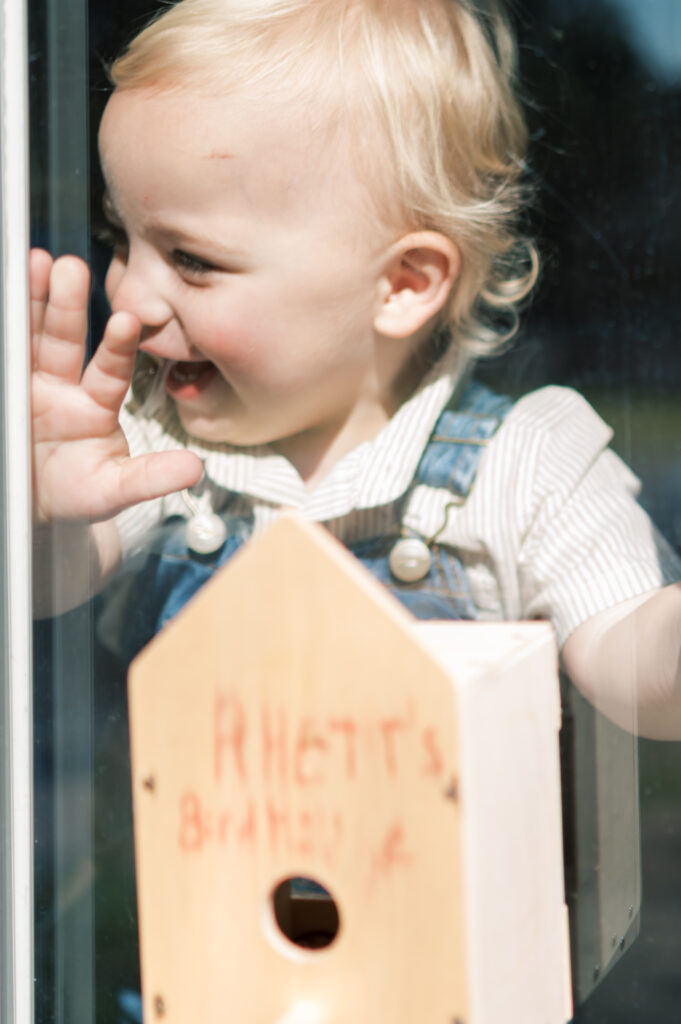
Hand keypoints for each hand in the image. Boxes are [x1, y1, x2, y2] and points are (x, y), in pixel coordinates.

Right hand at [30, 249, 202, 523]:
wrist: (30, 506)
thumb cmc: (76, 493)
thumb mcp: (112, 491)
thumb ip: (150, 477)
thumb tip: (194, 469)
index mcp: (96, 404)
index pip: (110, 368)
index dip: (118, 345)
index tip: (126, 321)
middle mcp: (63, 386)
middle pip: (64, 338)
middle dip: (66, 304)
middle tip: (70, 268)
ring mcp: (29, 383)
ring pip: (30, 336)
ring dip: (32, 300)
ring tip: (34, 263)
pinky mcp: (5, 386)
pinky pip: (4, 353)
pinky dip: (4, 325)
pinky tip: (4, 297)